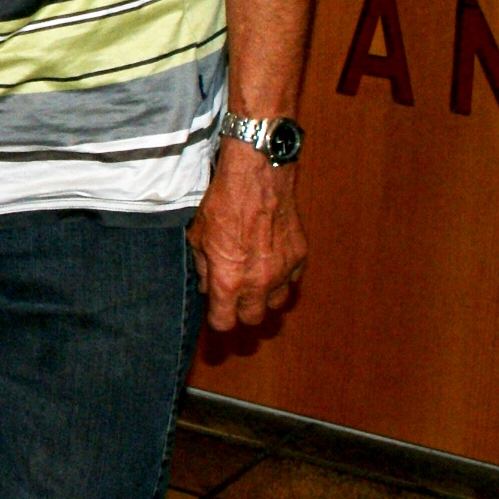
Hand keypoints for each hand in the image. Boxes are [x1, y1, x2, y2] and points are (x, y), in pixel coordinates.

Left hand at [189, 142, 307, 331]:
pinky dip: (283, 275)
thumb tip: (207, 285)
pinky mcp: (299, 256)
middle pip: (253, 318)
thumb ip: (203, 267)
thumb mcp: (199, 235)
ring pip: (277, 303)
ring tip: (256, 279)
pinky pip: (292, 279)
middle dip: (243, 311)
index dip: (219, 319)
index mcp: (228, 281)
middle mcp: (258, 282)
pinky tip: (272, 259)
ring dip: (265, 296)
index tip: (217, 312)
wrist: (257, 176)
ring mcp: (282, 271)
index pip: (224, 322)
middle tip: (236, 297)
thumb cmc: (224, 202)